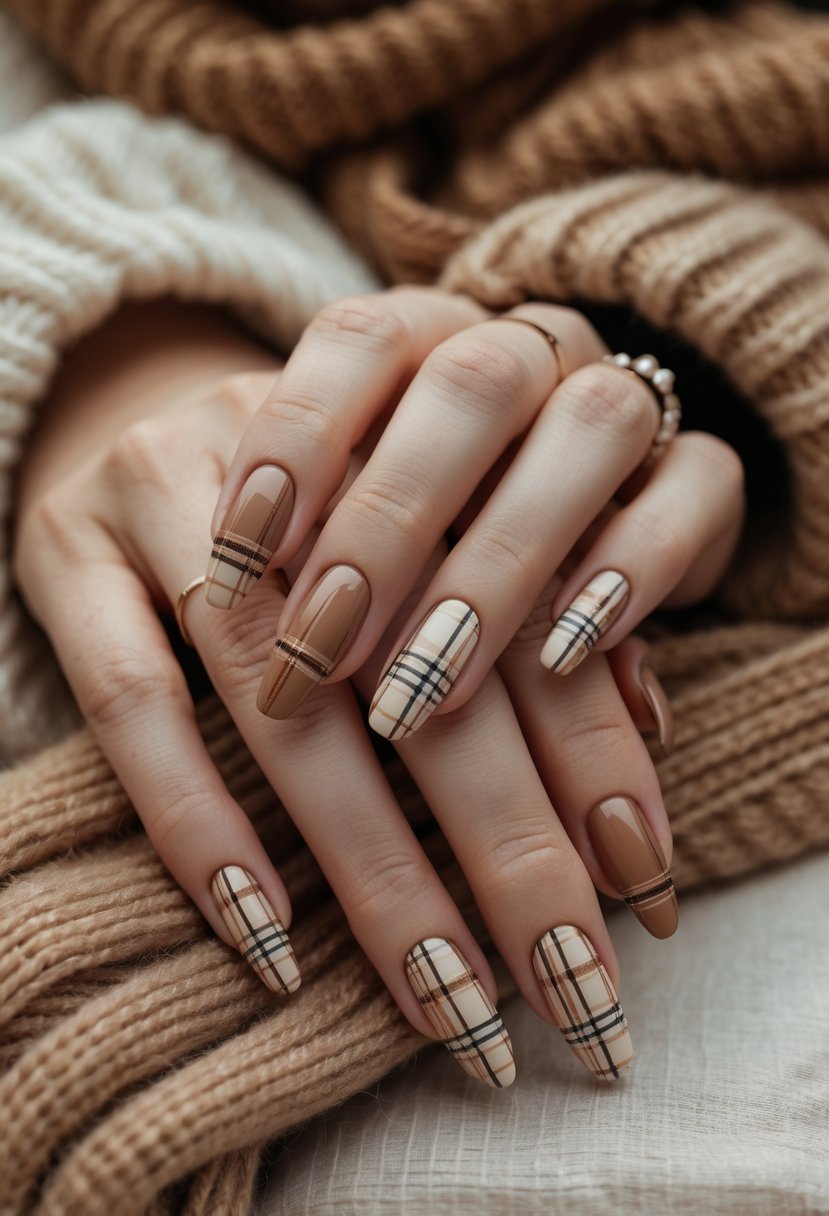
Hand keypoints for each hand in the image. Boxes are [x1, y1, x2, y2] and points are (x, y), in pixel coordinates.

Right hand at [11, 302, 661, 1088]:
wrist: (130, 389)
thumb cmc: (318, 486)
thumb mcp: (427, 514)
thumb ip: (529, 605)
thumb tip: (644, 726)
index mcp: (421, 436)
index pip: (530, 612)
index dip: (594, 753)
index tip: (642, 886)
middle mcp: (308, 459)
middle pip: (428, 668)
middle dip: (509, 843)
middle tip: (569, 985)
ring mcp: (176, 491)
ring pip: (285, 692)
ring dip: (372, 861)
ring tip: (442, 992)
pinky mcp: (70, 546)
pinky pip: (135, 696)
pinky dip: (199, 818)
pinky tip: (265, 930)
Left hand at [206, 288, 743, 738]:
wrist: (576, 521)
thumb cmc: (424, 540)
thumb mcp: (349, 539)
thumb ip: (312, 562)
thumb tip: (242, 649)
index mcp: (428, 337)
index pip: (357, 337)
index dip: (295, 436)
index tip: (238, 560)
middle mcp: (527, 350)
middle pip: (470, 385)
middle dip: (387, 523)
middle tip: (319, 651)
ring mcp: (625, 397)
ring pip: (591, 422)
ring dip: (501, 558)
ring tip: (428, 680)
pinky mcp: (702, 470)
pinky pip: (696, 485)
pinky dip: (629, 568)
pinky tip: (561, 653)